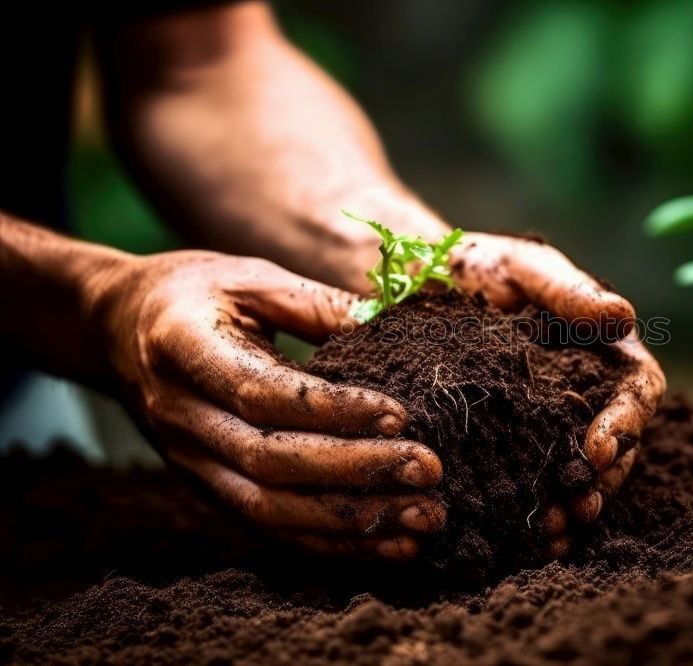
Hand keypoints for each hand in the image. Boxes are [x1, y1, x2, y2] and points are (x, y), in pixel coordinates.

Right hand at [92, 250, 445, 559]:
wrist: (118, 328)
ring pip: (270, 511)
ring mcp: (190, 462)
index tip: (400, 414)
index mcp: (185, 348)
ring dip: (352, 523)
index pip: (263, 393)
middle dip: (356, 472)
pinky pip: (269, 530)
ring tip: (424, 518)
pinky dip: (332, 544)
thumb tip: (397, 321)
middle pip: (270, 463)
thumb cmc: (194, 292)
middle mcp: (181, 415)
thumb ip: (319, 302)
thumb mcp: (251, 277)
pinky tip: (390, 544)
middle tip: (428, 470)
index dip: (334, 410)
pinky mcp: (206, 489)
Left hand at [449, 232, 665, 553]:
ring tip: (552, 529)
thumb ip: (570, 292)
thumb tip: (625, 316)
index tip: (597, 448)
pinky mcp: (509, 438)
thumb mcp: (525, 267)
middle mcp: (584, 389)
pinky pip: (530, 475)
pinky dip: (533, 503)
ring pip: (579, 468)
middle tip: (579, 507)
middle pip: (617, 443)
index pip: (638, 390)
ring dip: (573, 501)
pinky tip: (523, 531)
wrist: (419, 278)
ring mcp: (547, 418)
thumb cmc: (480, 264)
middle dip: (602, 479)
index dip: (626, 423)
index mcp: (603, 348)